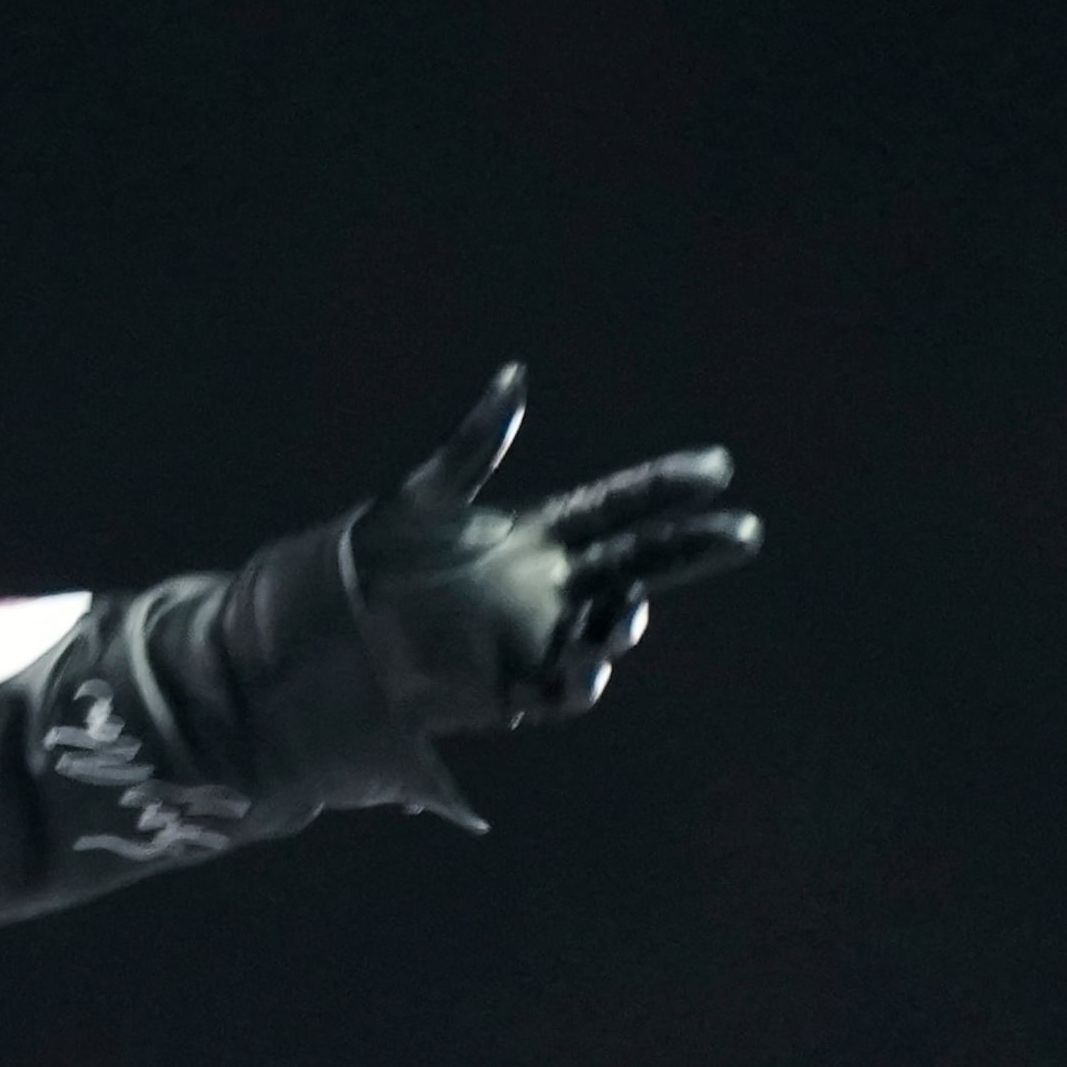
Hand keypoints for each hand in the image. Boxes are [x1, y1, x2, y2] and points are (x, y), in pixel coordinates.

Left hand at [351, 364, 762, 733]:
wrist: (324, 631)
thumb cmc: (371, 557)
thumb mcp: (423, 497)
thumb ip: (475, 444)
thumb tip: (515, 376)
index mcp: (534, 535)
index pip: (617, 507)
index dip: (666, 486)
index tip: (718, 466)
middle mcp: (547, 587)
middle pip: (639, 565)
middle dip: (691, 550)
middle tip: (742, 532)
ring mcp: (534, 639)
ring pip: (607, 632)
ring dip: (626, 621)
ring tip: (627, 608)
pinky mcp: (509, 689)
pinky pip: (561, 689)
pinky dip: (580, 679)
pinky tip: (586, 665)